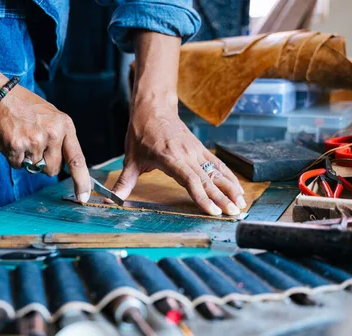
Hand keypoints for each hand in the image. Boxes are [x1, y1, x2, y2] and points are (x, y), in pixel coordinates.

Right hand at [0, 43, 90, 201]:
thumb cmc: (25, 107)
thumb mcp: (51, 117)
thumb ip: (60, 139)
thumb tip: (61, 166)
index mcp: (65, 126)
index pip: (77, 159)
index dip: (81, 181)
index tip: (83, 197)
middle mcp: (53, 133)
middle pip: (52, 169)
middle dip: (42, 164)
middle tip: (32, 144)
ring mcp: (36, 139)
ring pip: (33, 167)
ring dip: (25, 158)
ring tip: (20, 137)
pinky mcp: (18, 144)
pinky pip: (17, 164)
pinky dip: (12, 157)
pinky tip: (10, 139)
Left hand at [112, 100, 245, 215]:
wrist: (153, 108)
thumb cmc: (141, 133)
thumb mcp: (131, 159)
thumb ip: (124, 182)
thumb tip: (110, 200)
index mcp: (170, 158)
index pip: (190, 180)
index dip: (202, 196)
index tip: (212, 211)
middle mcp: (186, 154)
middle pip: (207, 179)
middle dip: (221, 197)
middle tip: (233, 213)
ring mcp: (195, 151)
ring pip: (216, 172)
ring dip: (230, 188)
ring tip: (240, 204)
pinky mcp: (200, 149)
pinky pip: (217, 164)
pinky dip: (229, 176)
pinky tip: (238, 189)